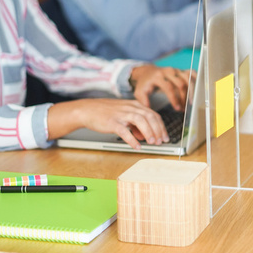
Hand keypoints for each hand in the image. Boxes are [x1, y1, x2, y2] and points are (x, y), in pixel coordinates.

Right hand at [48, 99, 168, 149]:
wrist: (88, 110)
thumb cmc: (107, 113)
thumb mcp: (125, 115)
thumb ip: (136, 125)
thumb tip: (145, 136)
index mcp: (135, 106)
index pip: (154, 115)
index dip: (161, 127)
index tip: (165, 137)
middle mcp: (130, 108)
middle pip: (150, 117)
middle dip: (158, 130)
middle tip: (160, 141)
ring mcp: (121, 114)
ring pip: (140, 121)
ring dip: (148, 132)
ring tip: (152, 143)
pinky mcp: (112, 122)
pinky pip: (124, 131)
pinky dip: (132, 139)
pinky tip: (136, 146)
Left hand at [129, 65, 193, 110]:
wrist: (148, 72)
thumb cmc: (145, 84)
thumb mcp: (140, 92)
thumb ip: (144, 101)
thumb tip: (149, 110)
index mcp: (158, 76)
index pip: (169, 87)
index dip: (174, 99)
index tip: (177, 108)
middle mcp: (168, 71)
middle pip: (181, 84)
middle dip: (184, 98)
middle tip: (184, 108)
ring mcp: (176, 70)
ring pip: (188, 79)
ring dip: (191, 92)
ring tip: (190, 103)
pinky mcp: (181, 70)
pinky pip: (192, 73)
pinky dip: (196, 80)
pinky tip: (196, 90)